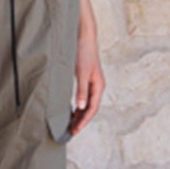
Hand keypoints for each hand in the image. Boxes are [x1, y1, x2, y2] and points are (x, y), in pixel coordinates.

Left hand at [68, 21, 105, 136]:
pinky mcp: (85, 79)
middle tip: (70, 131)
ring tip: (70, 124)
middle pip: (89, 108)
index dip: (84, 121)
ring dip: (79, 114)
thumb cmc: (83, 53)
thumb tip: (80, 107)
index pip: (92, 109)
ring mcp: (91, 83)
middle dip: (81, 120)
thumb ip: (81, 90)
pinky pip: (82, 97)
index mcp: (98, 86)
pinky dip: (77, 106)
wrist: (83, 37)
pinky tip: (70, 110)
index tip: (75, 130)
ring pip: (86, 104)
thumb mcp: (81, 73)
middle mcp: (96, 86)